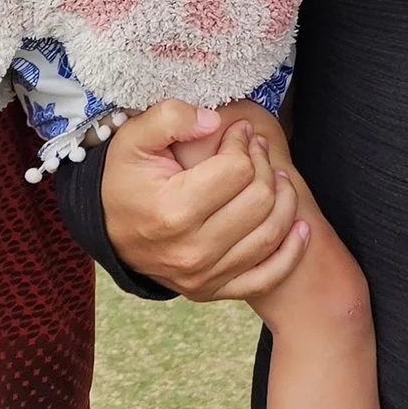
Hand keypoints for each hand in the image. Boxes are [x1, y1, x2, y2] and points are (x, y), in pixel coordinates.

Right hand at [101, 99, 311, 301]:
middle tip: (258, 149)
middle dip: (266, 166)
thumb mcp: (133, 137)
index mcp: (173, 211)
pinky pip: (267, 277)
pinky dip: (291, 253)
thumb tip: (215, 121)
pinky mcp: (213, 291)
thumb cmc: (124, 178)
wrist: (106, 227)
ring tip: (277, 177)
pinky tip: (301, 227)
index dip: (244, 143)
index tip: (239, 132)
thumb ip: (171, 117)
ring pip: (270, 234)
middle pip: (259, 201)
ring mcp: (204, 276)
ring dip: (285, 200)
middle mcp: (192, 251)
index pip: (237, 170)